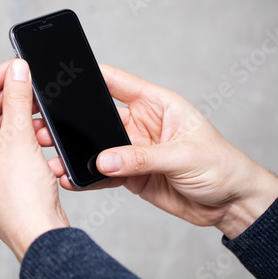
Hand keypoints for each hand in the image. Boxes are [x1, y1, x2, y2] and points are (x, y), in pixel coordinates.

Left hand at [0, 59, 68, 260]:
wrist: (40, 235)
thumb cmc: (21, 198)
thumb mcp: (19, 138)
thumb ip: (18, 99)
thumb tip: (17, 70)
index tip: (14, 66)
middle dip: (9, 97)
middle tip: (29, 81)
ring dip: (20, 116)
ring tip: (39, 109)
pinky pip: (8, 144)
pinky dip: (24, 134)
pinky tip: (41, 131)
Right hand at [40, 64, 277, 238]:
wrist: (230, 203)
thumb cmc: (222, 165)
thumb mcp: (183, 155)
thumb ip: (142, 157)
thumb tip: (105, 160)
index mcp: (156, 105)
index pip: (118, 83)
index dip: (92, 76)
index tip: (64, 74)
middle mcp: (141, 124)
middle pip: (98, 117)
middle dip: (72, 122)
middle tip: (46, 126)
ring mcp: (133, 150)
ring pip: (96, 147)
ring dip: (74, 151)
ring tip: (53, 157)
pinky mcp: (131, 175)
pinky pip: (103, 174)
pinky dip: (87, 177)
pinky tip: (71, 178)